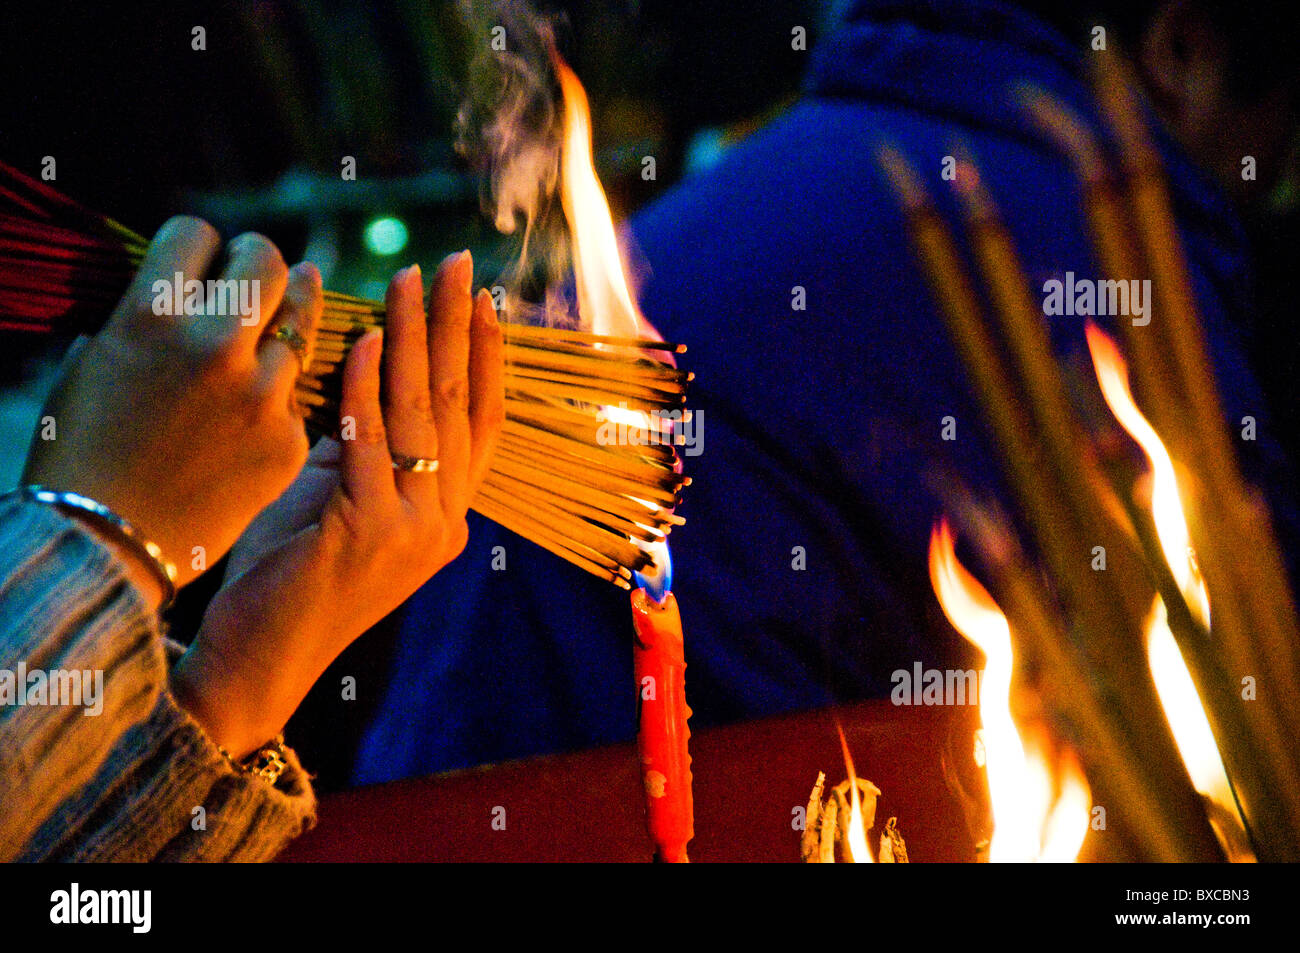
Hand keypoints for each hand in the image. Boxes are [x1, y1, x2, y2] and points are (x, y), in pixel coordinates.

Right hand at [22, 217, 321, 602]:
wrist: (106, 547)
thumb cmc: (79, 454)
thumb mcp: (91, 366)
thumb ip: (138, 318)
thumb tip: (175, 289)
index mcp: (151, 314)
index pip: (198, 233)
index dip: (200, 247)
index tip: (202, 264)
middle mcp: (214, 344)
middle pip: (266, 260)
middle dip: (258, 264)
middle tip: (254, 279)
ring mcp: (260, 393)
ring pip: (304, 319)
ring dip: (292, 313)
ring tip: (286, 312)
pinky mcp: (289, 439)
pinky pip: (298, 392)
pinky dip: (283, 393)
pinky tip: (263, 406)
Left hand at [170, 252, 504, 757]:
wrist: (261, 662)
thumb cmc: (292, 578)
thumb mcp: (339, 500)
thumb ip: (365, 448)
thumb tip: (368, 370)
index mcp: (447, 518)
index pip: (481, 424)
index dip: (487, 358)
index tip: (483, 301)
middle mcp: (445, 523)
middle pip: (459, 407)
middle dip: (460, 328)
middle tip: (459, 264)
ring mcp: (413, 532)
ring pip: (422, 417)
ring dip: (416, 340)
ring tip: (412, 281)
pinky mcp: (368, 535)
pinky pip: (371, 444)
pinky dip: (365, 388)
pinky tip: (362, 341)